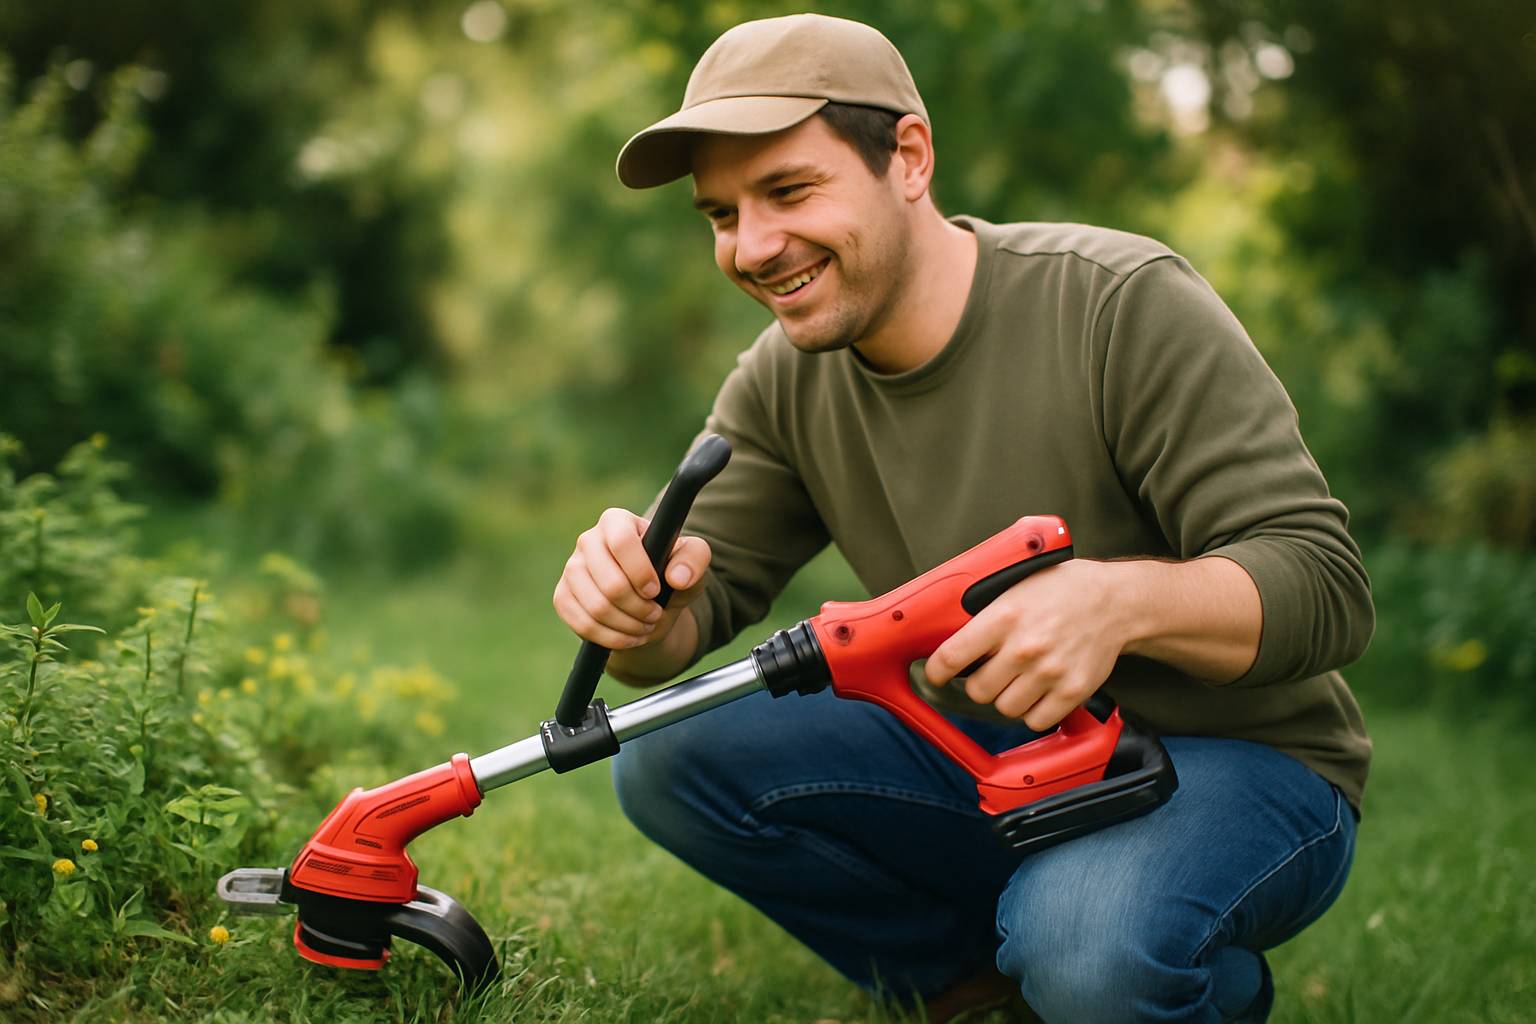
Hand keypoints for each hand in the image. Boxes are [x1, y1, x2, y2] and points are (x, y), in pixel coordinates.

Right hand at [552, 507, 711, 650]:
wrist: (648, 602)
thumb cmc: (669, 574)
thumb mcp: (691, 562)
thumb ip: (695, 559)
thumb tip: (677, 577)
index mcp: (616, 521)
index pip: (621, 541)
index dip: (640, 571)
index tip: (656, 589)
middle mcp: (588, 540)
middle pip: (610, 583)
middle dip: (639, 607)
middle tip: (655, 614)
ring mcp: (571, 569)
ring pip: (596, 607)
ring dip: (628, 625)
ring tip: (645, 625)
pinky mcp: (562, 597)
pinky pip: (582, 624)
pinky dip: (611, 638)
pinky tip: (628, 636)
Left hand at [923, 560, 1129, 730]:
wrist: (1115, 602)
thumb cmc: (1062, 591)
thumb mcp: (1014, 588)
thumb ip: (985, 616)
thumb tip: (951, 643)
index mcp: (1004, 617)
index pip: (952, 656)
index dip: (936, 671)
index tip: (936, 675)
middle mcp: (1024, 647)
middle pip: (977, 690)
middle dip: (979, 682)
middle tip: (992, 671)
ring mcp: (1049, 672)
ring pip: (1004, 708)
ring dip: (1006, 698)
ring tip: (1018, 679)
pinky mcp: (1072, 691)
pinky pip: (1035, 720)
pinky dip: (1033, 712)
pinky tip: (1038, 692)